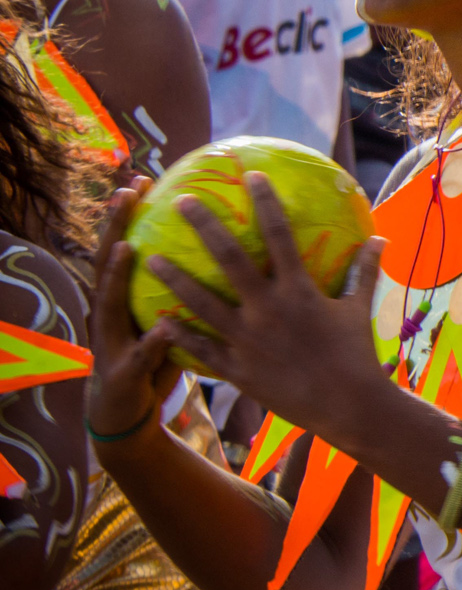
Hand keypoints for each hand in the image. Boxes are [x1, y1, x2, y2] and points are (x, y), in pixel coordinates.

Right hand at [84, 184, 183, 447]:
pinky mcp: (124, 372)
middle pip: (109, 260)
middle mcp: (111, 310)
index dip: (126, 216)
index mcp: (122, 295)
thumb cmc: (152, 355)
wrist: (122, 409)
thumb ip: (181, 289)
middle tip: (126, 192)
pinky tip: (165, 328)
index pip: (122, 245)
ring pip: (110, 302)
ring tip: (130, 248)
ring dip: (117, 275)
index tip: (140, 179)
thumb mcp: (160, 319)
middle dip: (114, 226)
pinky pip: (139, 356)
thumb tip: (225, 253)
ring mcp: (112, 339)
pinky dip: (150, 343)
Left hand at [131, 175, 389, 446]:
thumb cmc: (358, 356)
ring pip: (203, 302)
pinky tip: (159, 320)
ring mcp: (248, 340)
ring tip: (150, 258)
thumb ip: (364, 271)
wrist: (349, 407)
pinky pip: (202, 348)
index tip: (252, 175)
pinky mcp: (238, 369)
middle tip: (181, 201)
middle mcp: (268, 310)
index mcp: (300, 291)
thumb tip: (379, 238)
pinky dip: (179, 334)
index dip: (267, 202)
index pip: (280, 236)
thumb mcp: (360, 310)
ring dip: (175, 278)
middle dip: (205, 226)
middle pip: (230, 260)